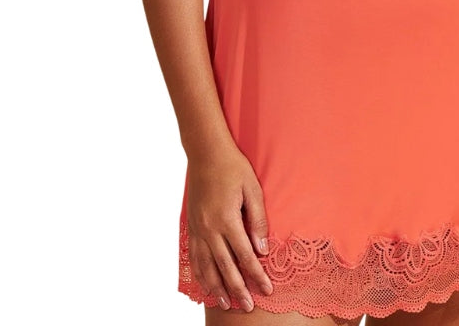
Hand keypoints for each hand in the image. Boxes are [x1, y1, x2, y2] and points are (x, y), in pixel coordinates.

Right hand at [185, 144, 273, 311]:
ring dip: (216, 286)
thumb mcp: (252, 188)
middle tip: (248, 306)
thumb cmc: (233, 167)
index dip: (257, 275)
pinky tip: (205, 282)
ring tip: (225, 303)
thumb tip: (262, 248)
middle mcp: (209, 228)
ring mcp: (198, 228)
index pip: (245, 255)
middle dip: (238, 289)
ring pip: (206, 266)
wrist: (205, 151)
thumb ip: (258, 219)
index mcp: (227, 219)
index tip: (267, 289)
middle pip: (225, 267)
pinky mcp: (191, 225)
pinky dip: (199, 272)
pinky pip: (194, 256)